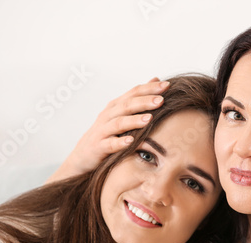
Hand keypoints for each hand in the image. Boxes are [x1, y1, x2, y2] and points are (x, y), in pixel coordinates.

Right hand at [46, 77, 169, 182]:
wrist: (83, 156)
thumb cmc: (106, 133)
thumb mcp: (121, 113)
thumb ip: (138, 97)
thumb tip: (156, 79)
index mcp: (116, 106)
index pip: (134, 93)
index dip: (149, 88)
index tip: (167, 85)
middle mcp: (108, 115)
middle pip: (127, 105)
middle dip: (144, 102)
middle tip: (161, 100)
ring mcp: (102, 131)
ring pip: (119, 123)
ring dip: (134, 120)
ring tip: (149, 119)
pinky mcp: (98, 147)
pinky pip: (110, 144)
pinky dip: (120, 142)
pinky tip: (131, 141)